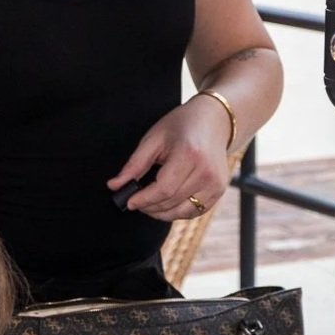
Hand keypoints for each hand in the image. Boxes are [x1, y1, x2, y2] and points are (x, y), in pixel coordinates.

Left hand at [108, 97, 232, 222]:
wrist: (214, 121)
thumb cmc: (181, 126)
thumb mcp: (154, 139)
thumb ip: (134, 164)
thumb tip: (114, 186)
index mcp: (189, 154)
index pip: (164, 189)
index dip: (144, 199)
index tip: (129, 201)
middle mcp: (206, 171)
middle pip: (172, 202)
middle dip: (149, 206)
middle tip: (136, 201)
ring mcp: (216, 183)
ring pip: (183, 211)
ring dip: (162, 213)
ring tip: (149, 204)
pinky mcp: (219, 190)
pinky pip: (195, 211)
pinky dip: (178, 212)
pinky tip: (167, 203)